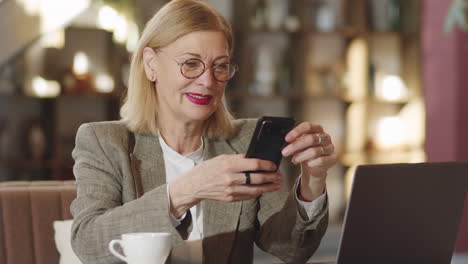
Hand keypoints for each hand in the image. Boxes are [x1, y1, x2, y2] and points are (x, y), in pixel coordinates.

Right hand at [168, 154, 282, 216]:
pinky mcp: (231, 198)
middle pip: (258, 178)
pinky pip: (248, 196)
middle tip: (279, 176)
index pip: (254, 164)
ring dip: (269, 188)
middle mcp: (231, 178)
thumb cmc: (208, 169)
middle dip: (271, 177)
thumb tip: (254, 158)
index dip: (267, 165)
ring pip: (255, 190)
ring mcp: (231, 190)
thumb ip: (238, 158)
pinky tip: (264, 190)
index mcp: (230, 165)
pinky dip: (257, 193)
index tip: (274, 165)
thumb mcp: (222, 158)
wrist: (194, 185)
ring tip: (277, 185)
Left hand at [281, 122, 337, 200]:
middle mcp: (325, 137)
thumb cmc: (306, 152)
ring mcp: (330, 147)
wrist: (315, 166)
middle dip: (295, 146)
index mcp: (317, 129)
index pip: (307, 126)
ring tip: (294, 160)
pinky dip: (311, 163)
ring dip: (301, 156)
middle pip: (311, 139)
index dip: (296, 132)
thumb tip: (288, 142)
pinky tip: (307, 164)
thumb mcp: (299, 145)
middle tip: (285, 152)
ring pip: (315, 151)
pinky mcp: (333, 158)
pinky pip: (321, 160)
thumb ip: (295, 141)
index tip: (287, 139)